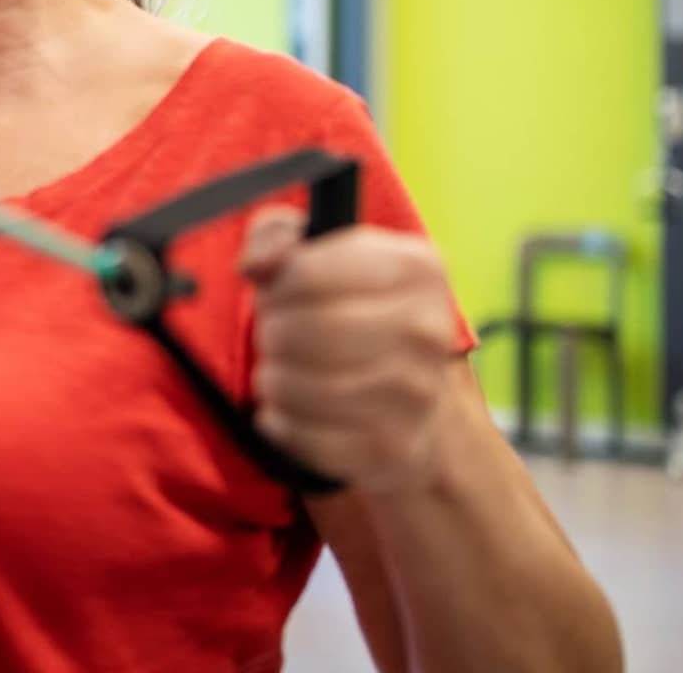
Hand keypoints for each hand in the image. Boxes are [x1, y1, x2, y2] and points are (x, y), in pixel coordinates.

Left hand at [240, 207, 459, 491]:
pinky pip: (301, 435)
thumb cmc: (356, 310)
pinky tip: (292, 408)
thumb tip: (256, 265)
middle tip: (276, 336)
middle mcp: (427, 330)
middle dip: (271, 333)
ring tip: (284, 370)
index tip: (278, 295)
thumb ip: (275, 235)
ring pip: (295, 386)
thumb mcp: (320, 251)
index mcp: (417, 267)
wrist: (419, 400)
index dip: (274, 287)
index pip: (305, 273)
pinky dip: (280, 422)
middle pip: (300, 331)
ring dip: (272, 378)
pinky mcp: (392, 446)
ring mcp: (415, 394)